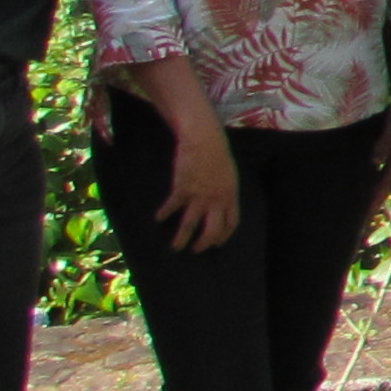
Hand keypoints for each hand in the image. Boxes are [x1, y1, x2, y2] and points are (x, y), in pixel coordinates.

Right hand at [154, 106, 241, 254]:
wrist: (204, 140)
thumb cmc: (218, 154)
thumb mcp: (229, 175)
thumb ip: (224, 191)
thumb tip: (219, 203)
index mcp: (231, 196)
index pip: (231, 223)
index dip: (223, 236)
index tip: (217, 243)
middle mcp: (216, 200)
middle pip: (212, 230)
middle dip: (203, 244)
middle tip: (195, 250)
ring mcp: (199, 196)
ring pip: (190, 225)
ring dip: (181, 239)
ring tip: (176, 247)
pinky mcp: (182, 190)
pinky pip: (172, 207)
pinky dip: (164, 214)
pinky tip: (159, 219)